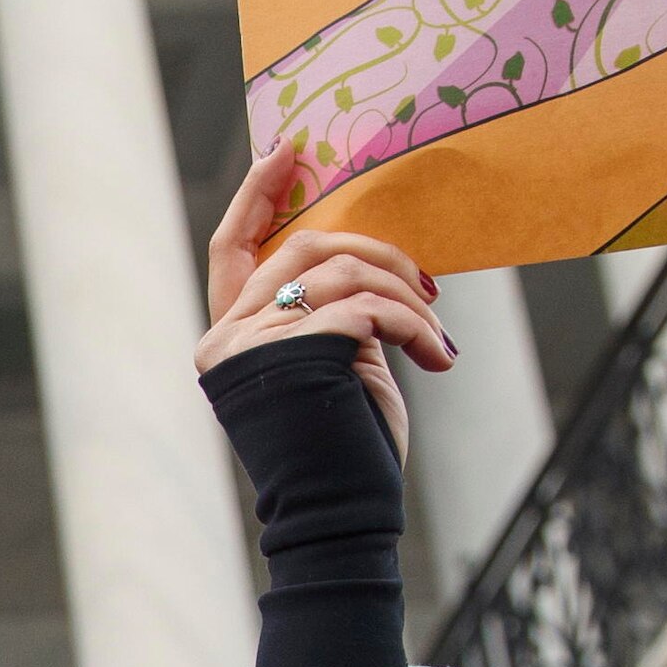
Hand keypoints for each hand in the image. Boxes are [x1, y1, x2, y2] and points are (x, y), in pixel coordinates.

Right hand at [198, 144, 448, 424]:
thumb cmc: (343, 450)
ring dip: (407, 298)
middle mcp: (228, 336)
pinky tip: (439, 357)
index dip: (257, 192)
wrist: (340, 516)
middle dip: (379, 252)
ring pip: (343, 270)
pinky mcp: (293, 352)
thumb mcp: (333, 365)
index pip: (231, 246)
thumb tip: (369, 260)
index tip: (290, 150)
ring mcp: (253, 344)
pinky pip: (366, 306)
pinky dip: (413, 324)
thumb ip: (327, 312)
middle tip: (426, 284)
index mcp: (229, 337)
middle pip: (305, 246)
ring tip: (438, 337)